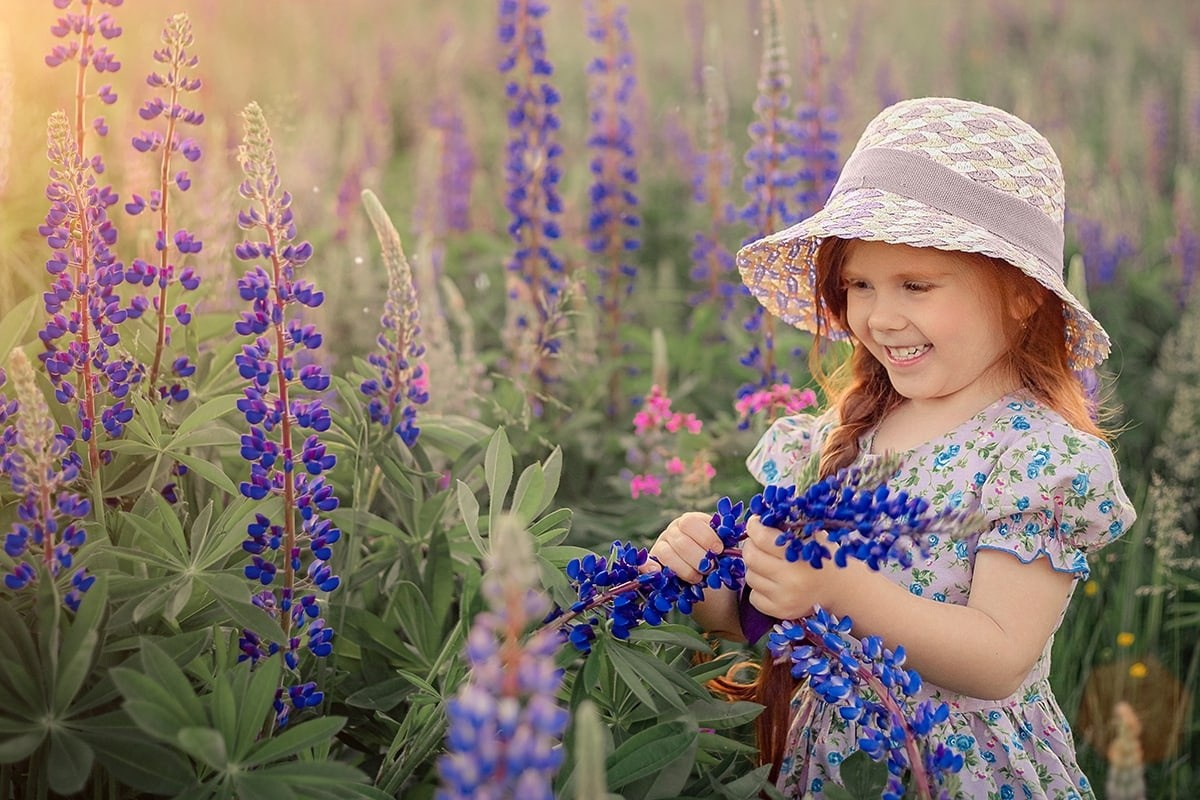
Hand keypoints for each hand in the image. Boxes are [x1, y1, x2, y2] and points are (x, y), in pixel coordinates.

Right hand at [643, 511, 722, 583]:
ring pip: (666, 553)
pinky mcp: (652, 562)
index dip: (705, 536)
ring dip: (684, 568)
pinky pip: (645, 562)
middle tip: (710, 568)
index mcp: (690, 522)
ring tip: (698, 578)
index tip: (718, 550)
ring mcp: (661, 545)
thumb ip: (725, 543)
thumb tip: (732, 544)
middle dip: (698, 557)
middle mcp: (673, 531)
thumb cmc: (715, 558)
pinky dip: (649, 567)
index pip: (691, 522)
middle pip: (680, 540)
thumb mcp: (721, 547)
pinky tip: (658, 574)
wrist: (705, 576)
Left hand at [742, 515, 857, 619]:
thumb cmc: (824, 558)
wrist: (840, 589)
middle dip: (750, 545)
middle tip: (757, 542)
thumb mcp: (812, 537)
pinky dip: (759, 587)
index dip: (754, 527)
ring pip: (750, 577)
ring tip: (770, 563)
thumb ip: (788, 528)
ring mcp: (784, 599)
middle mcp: (791, 580)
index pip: (762, 538)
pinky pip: (753, 596)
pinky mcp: (780, 612)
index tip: (755, 523)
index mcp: (801, 557)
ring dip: (755, 567)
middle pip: (751, 557)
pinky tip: (773, 582)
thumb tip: (759, 519)